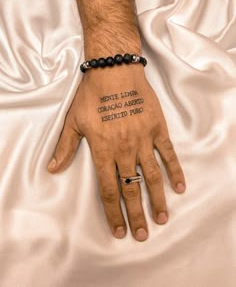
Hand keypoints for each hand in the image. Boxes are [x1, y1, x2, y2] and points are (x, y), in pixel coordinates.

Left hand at [47, 63, 185, 241]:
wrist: (115, 71)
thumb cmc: (93, 95)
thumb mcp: (74, 121)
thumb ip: (65, 147)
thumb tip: (52, 169)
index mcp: (103, 150)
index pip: (109, 189)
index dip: (114, 213)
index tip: (120, 230)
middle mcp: (124, 149)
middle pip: (131, 188)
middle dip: (136, 214)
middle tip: (142, 234)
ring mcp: (143, 140)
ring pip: (151, 176)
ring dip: (157, 199)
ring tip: (161, 218)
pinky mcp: (157, 129)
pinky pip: (168, 153)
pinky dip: (175, 170)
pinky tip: (180, 186)